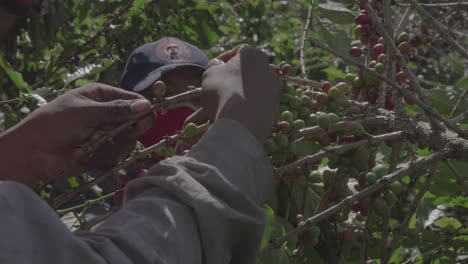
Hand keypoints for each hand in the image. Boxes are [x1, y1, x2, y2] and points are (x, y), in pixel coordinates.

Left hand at [0, 83, 152, 186]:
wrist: (36, 152)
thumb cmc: (57, 122)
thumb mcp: (87, 111)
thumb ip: (117, 110)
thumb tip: (146, 105)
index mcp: (102, 96)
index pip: (132, 99)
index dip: (142, 107)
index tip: (148, 115)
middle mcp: (108, 114)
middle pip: (136, 120)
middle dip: (131, 127)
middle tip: (127, 131)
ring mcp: (107, 133)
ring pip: (129, 139)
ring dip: (116, 143)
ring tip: (97, 143)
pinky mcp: (104, 151)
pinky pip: (119, 154)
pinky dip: (108, 155)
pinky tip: (92, 154)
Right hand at [186, 45, 282, 142]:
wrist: (242, 121)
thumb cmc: (222, 92)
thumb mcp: (210, 74)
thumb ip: (214, 66)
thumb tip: (220, 66)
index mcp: (252, 54)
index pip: (238, 51)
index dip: (224, 59)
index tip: (214, 68)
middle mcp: (268, 68)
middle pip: (250, 69)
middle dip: (237, 76)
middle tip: (222, 86)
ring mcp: (275, 87)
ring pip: (256, 86)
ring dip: (245, 91)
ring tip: (230, 102)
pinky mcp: (276, 105)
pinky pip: (260, 102)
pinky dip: (251, 105)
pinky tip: (240, 112)